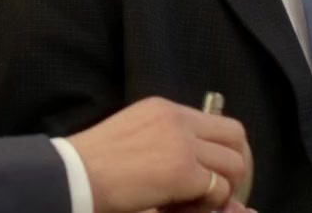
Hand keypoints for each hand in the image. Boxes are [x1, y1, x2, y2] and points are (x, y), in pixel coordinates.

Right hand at [66, 97, 249, 212]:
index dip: (221, 149)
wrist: (76, 175)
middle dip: (232, 165)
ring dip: (221, 187)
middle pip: (236, 137)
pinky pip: (219, 188)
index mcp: (164, 108)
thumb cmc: (94, 162)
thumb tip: (191, 159)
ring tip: (197, 202)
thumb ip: (163, 136)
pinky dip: (209, 203)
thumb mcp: (132, 133)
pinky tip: (183, 207)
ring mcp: (183, 144)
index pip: (217, 122)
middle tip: (214, 189)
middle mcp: (178, 119)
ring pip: (234, 164)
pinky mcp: (184, 171)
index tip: (211, 171)